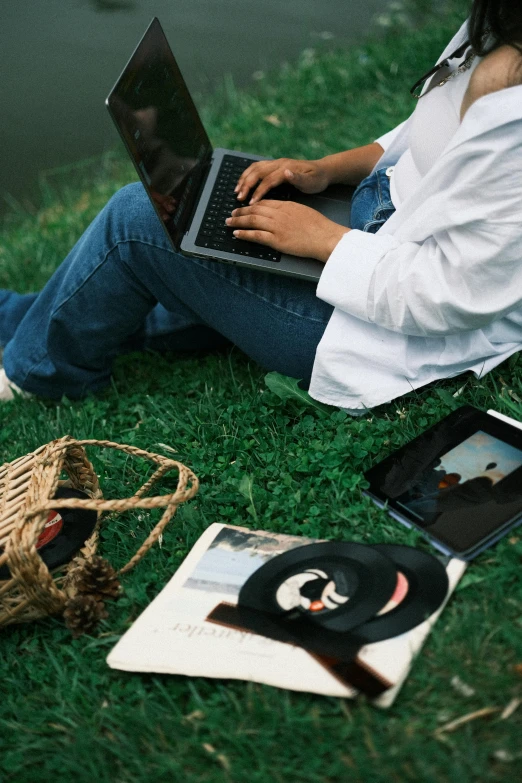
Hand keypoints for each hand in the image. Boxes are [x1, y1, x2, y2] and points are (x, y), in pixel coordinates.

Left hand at [226, 200, 348, 262]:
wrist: (325, 237)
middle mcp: (279, 214)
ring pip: (252, 220)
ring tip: (229, 222)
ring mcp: (276, 226)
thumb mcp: (303, 211)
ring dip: (238, 221)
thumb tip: (282, 212)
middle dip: (241, 211)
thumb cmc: (319, 227)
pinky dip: (244, 234)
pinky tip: (236, 233)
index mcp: (286, 205)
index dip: (252, 204)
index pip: (264, 203)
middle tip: (232, 214)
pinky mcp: (276, 240)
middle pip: (255, 209)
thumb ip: (290, 210)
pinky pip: (256, 235)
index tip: (245, 207)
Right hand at [235, 158, 329, 203]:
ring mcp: (276, 163)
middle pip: (257, 172)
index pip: (268, 180)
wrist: (323, 170)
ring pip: (255, 168)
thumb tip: (286, 173)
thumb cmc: (317, 179)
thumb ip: (298, 178)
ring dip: (244, 178)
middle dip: (246, 184)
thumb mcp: (311, 181)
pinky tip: (243, 182)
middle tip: (239, 198)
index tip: (251, 203)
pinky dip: (248, 174)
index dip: (258, 191)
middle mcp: (279, 163)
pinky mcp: (275, 165)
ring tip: (237, 191)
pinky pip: (257, 167)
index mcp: (286, 168)